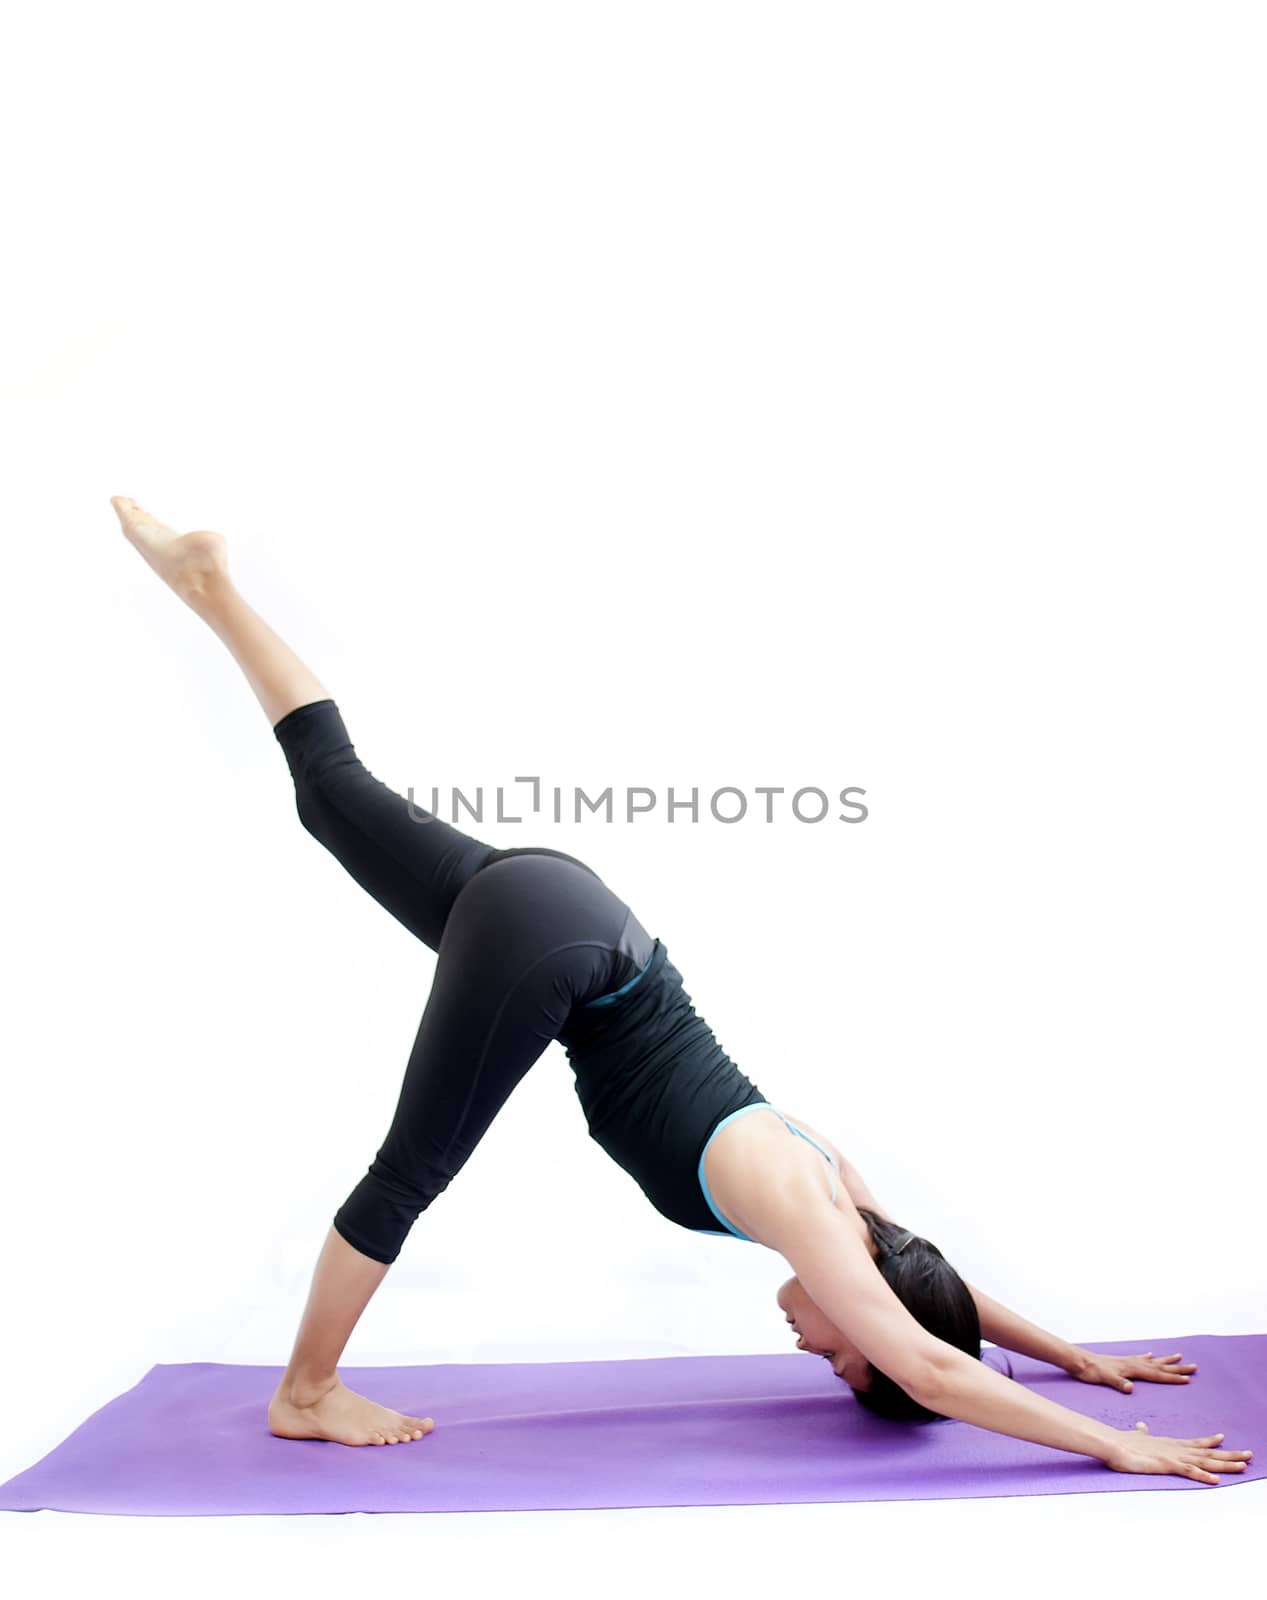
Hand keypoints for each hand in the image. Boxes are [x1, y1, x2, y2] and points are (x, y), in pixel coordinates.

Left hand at [1068, 1347, 1196, 1391]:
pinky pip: (1140, 1358)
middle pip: (1160, 1366)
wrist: (1079, 1361)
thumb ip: (1118, 1383)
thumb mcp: (1105, 1379)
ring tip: (1179, 1356)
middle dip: (1177, 1368)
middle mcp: (1133, 1363)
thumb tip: (1131, 1389)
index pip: (1157, 1375)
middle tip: (1194, 1367)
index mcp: (1133, 1369)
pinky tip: (1151, 1354)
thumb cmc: (1092, 1372)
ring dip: (1167, 1360)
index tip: (1188, 1379)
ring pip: (1153, 1361)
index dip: (1173, 1378)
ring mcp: (1128, 1361)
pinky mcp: (1122, 1361)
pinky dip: (1148, 1357)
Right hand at [1105, 1420, 1252, 1484]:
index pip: (1195, 1443)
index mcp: (1169, 1444)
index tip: (1223, 1438)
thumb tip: (1142, 1426)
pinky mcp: (1166, 1464)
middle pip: (1208, 1453)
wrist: (1111, 1443)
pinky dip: (1203, 1476)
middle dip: (1229, 1455)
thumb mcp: (1136, 1436)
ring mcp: (1173, 1456)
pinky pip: (1189, 1472)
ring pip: (1205, 1461)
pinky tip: (1216, 1480)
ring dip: (1225, 1464)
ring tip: (1243, 1465)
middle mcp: (1176, 1448)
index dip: (1210, 1442)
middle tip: (1249, 1455)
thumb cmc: (1121, 1442)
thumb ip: (1142, 1433)